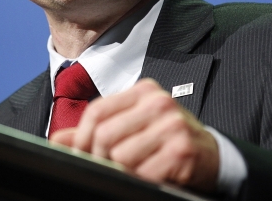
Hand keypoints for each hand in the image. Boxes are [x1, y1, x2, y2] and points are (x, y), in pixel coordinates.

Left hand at [50, 78, 219, 192]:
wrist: (212, 155)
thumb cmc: (167, 140)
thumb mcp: (134, 127)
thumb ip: (96, 131)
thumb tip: (58, 140)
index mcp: (143, 91)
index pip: (97, 110)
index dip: (81, 137)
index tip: (80, 154)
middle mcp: (158, 102)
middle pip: (105, 134)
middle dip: (99, 158)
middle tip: (106, 169)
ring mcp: (171, 124)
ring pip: (121, 156)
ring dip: (123, 171)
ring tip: (133, 171)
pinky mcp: (182, 149)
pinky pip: (144, 172)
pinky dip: (142, 180)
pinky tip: (151, 176)